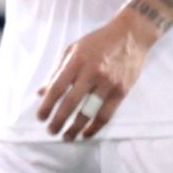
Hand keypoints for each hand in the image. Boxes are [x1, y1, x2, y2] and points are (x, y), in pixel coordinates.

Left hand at [35, 6, 160, 141]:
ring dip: (76, 128)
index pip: (57, 87)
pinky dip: (95, 126)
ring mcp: (108, 83)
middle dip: (59, 120)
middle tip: (51, 131)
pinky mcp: (122, 91)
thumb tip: (42, 93)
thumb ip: (57, 72)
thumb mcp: (73, 50)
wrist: (131, 35)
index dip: (47, 105)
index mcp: (77, 61)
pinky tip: (87, 133)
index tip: (40, 117)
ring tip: (67, 137)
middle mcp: (92, 73)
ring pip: (90, 112)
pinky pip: (107, 114)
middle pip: (71, 102)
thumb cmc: (98, 41)